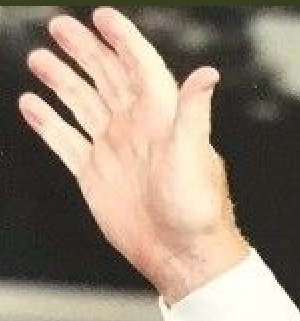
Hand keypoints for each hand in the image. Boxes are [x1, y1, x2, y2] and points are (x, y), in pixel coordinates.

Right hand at [18, 7, 248, 302]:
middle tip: (60, 26)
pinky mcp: (95, 176)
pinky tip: (31, 103)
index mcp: (160, 117)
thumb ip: (193, 111)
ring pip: (82, 104)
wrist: (183, 258)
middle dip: (84, 50)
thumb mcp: (194, 155)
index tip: (102, 16)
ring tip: (40, 58)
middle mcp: (135, 129)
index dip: (123, 39)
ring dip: (62, 80)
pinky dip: (48, 122)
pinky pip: (65, 141)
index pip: (139, 66)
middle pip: (106, 77)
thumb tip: (208, 73)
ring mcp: (113, 151)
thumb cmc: (197, 211)